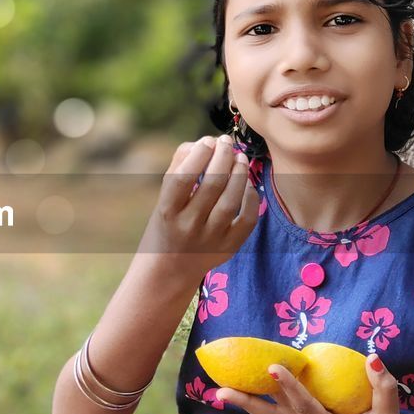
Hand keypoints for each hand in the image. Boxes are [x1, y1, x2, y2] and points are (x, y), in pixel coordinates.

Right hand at [136, 134, 259, 275]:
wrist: (169, 272)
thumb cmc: (166, 226)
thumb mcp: (162, 200)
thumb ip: (179, 169)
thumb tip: (204, 144)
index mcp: (167, 211)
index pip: (184, 177)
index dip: (199, 154)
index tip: (207, 141)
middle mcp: (188, 226)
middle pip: (212, 184)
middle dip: (223, 156)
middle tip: (227, 142)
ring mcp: (210, 239)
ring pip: (231, 200)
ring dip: (239, 173)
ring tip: (240, 158)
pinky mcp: (228, 248)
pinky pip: (247, 220)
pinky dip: (251, 198)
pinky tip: (248, 185)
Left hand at [214, 353, 411, 413]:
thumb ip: (384, 388)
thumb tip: (373, 358)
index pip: (305, 406)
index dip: (289, 387)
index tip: (272, 366)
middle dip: (246, 403)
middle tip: (220, 391)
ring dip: (249, 402)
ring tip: (223, 389)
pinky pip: (281, 412)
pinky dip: (265, 400)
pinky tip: (254, 386)